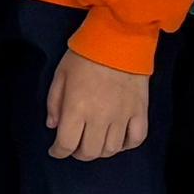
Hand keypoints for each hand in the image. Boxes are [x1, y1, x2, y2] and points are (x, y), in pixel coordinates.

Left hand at [46, 48, 148, 163]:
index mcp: (77, 109)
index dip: (58, 152)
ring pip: (112, 149)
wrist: (119, 39)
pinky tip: (118, 141)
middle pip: (90, 151)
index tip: (55, 150)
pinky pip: (136, 139)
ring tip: (93, 143)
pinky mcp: (140, 111)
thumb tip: (53, 126)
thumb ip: (54, 103)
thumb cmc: (84, 55)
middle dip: (78, 153)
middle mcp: (100, 117)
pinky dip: (126, 146)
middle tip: (74, 147)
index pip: (66, 144)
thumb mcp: (60, 75)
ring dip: (100, 151)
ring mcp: (123, 116)